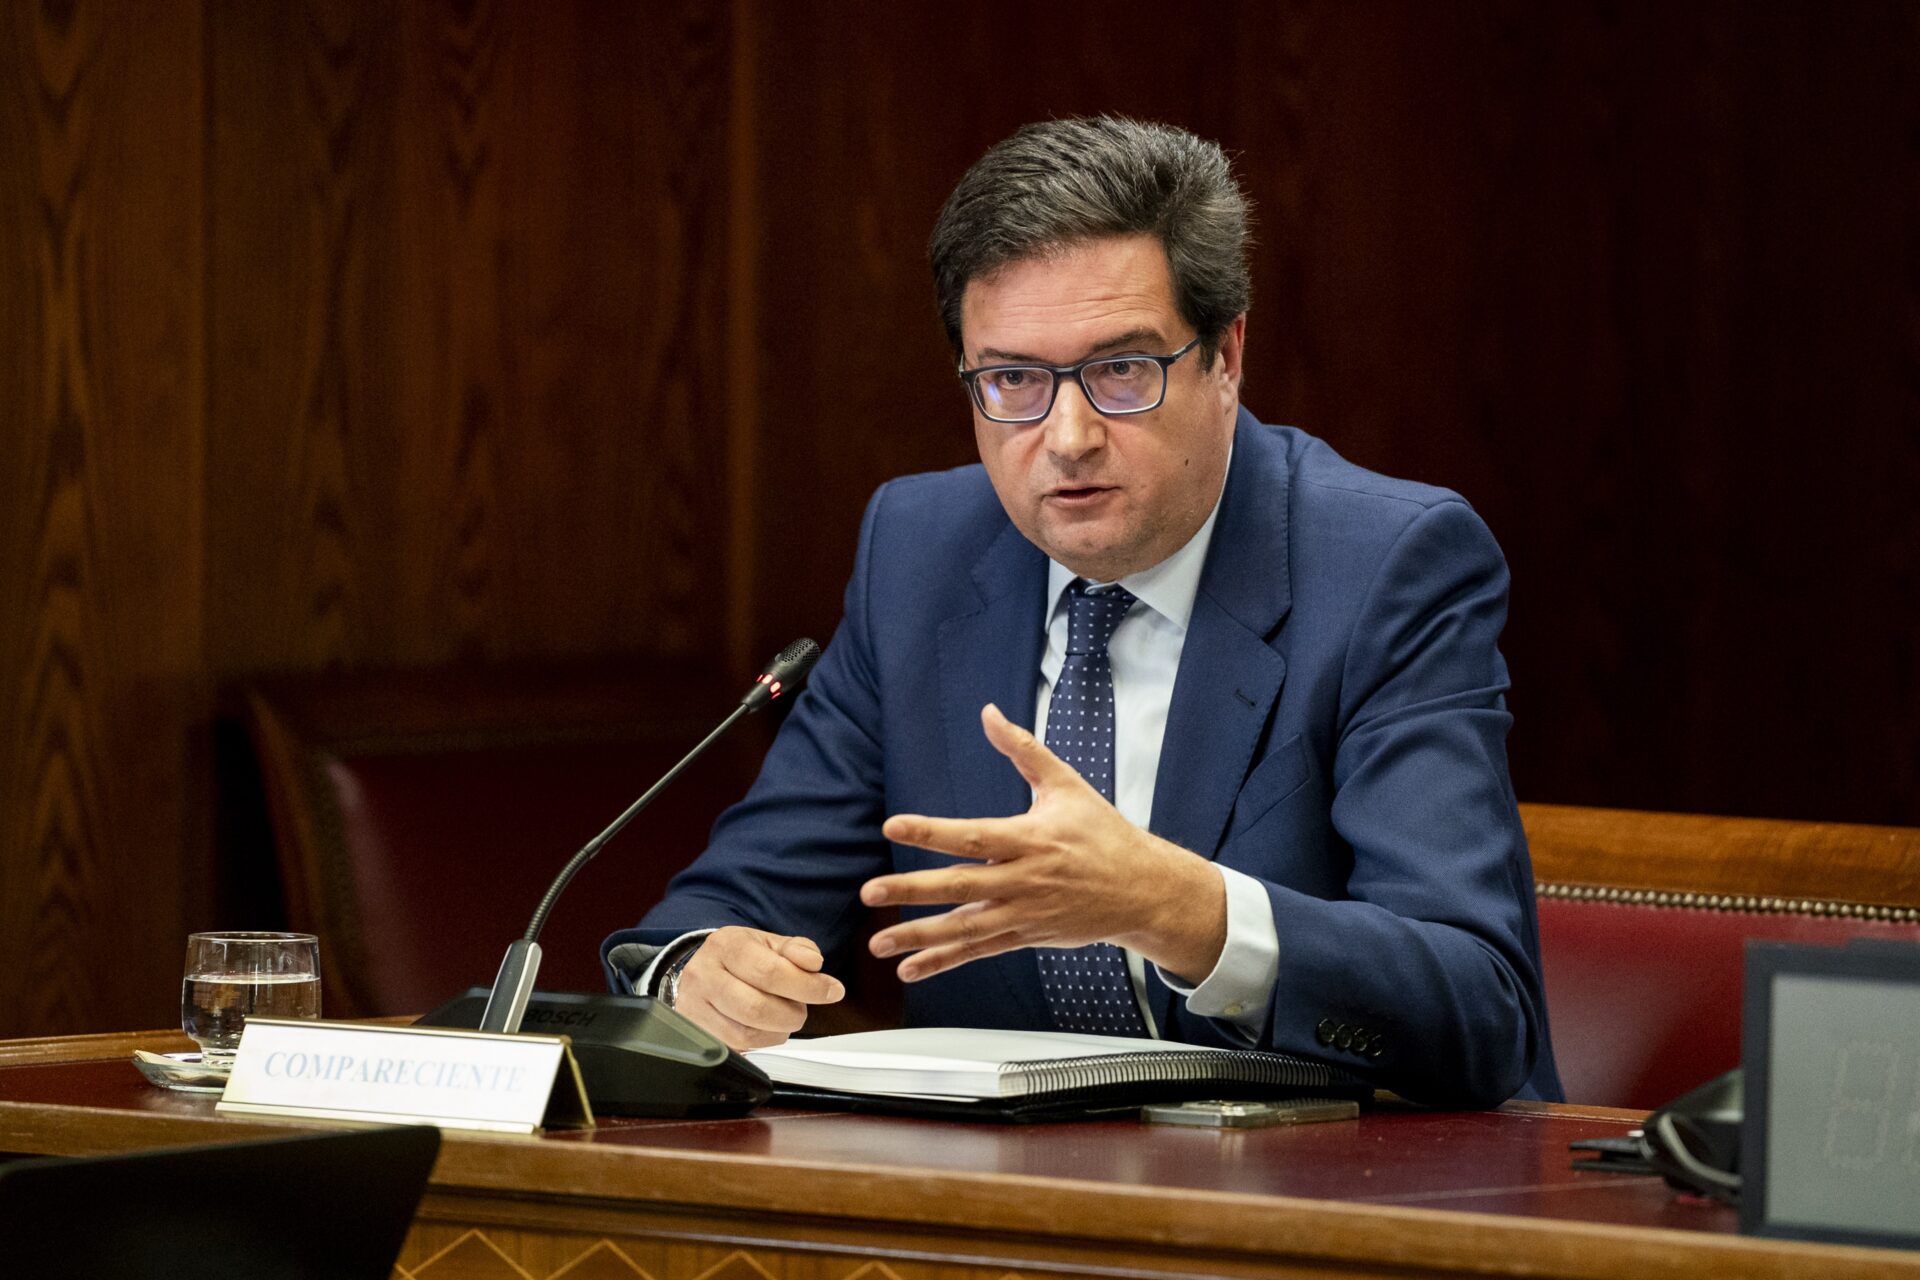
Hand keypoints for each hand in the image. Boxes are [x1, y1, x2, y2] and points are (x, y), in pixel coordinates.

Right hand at [668, 927, 844, 1049]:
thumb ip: (797, 949)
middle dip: (791, 1013)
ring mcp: (694, 1006)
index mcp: (725, 945)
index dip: (807, 986)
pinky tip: (767, 1028)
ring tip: (784, 1016)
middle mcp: (703, 975)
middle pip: (756, 1007)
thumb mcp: (770, 943)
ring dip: (777, 1030)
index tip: (832, 991)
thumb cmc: (742, 957)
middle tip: (801, 1009)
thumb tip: (813, 963)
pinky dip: (762, 1042)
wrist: (706, 969)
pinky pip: (736, 1048)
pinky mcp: (696, 1032)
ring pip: (746, 1033)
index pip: (770, 971)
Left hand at [862, 703, 1225, 983]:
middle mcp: (1023, 880)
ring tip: (877, 942)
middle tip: (870, 892)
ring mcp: (1023, 913)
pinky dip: (944, 960)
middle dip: (912, 890)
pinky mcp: (1025, 935)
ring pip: (965, 928)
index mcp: (1031, 839)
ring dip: (919, 936)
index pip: (974, 836)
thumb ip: (1023, 750)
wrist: (1143, 890)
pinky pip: (979, 951)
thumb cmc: (1102, 833)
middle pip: (961, 886)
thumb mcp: (1067, 784)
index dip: (933, 832)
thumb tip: (988, 713)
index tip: (894, 826)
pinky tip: (910, 968)